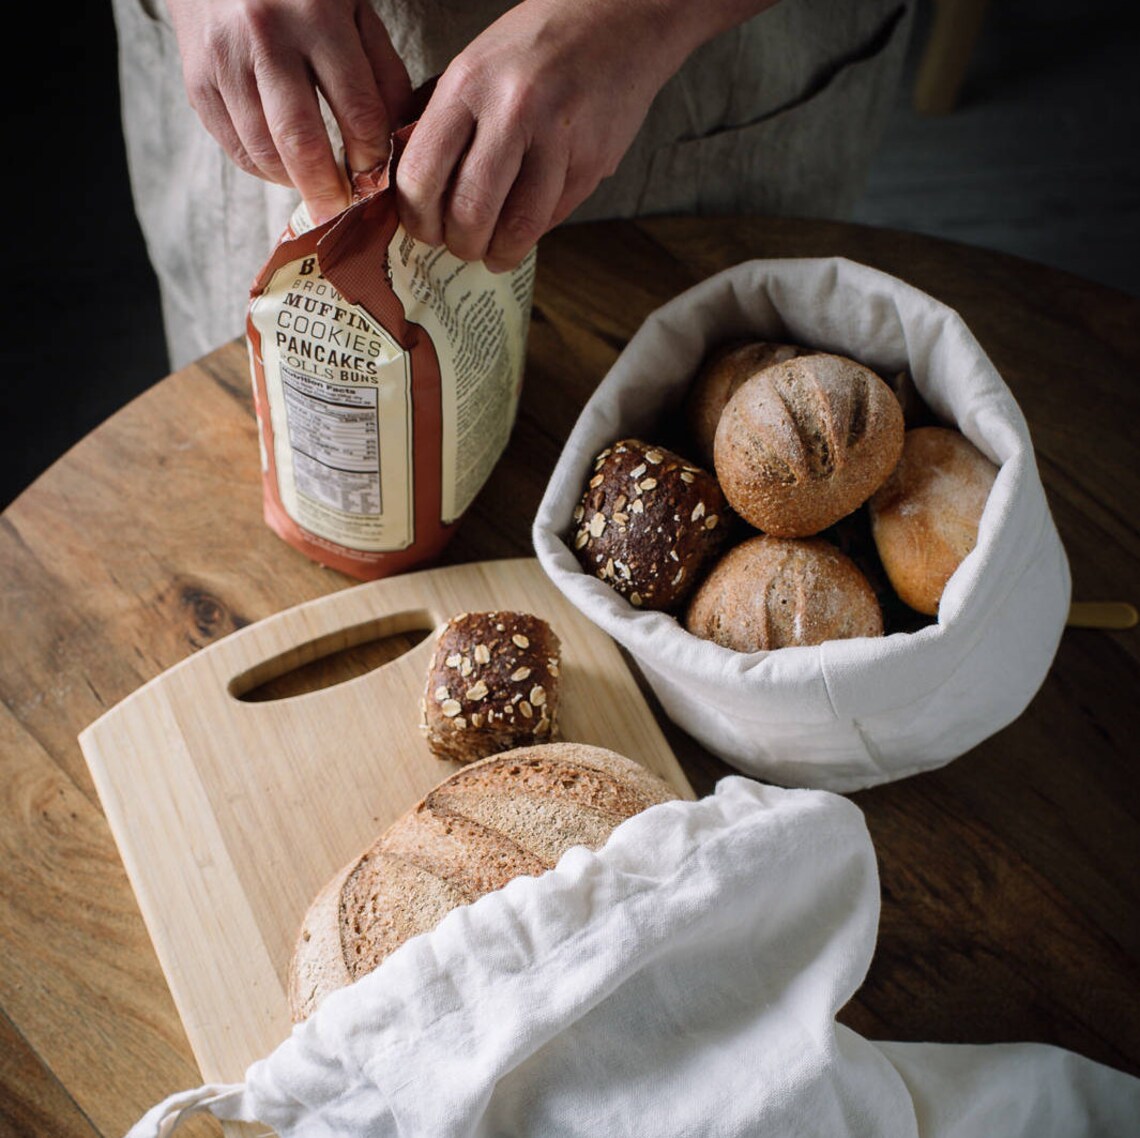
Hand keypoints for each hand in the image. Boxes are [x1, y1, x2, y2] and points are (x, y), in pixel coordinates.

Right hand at [168, 0, 412, 222]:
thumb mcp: (354, 8)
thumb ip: (382, 71)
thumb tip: (398, 141)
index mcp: (317, 15)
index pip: (357, 111)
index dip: (372, 159)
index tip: (380, 183)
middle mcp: (264, 36)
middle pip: (302, 142)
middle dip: (328, 192)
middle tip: (344, 215)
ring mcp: (224, 60)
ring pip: (263, 152)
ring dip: (295, 184)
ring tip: (317, 191)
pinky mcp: (197, 81)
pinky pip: (235, 147)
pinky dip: (264, 169)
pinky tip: (285, 168)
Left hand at [396, 0, 711, 271]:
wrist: (617, 21)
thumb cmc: (536, 47)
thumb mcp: (474, 67)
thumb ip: (443, 124)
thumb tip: (414, 191)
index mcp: (468, 84)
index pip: (422, 175)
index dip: (417, 218)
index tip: (423, 229)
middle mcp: (511, 110)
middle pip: (469, 211)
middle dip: (460, 244)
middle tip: (461, 246)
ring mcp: (558, 138)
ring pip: (517, 227)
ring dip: (499, 252)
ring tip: (493, 252)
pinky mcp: (591, 161)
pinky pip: (553, 217)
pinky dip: (533, 232)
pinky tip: (524, 225)